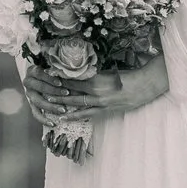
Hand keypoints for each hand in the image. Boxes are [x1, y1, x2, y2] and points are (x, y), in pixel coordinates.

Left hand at [23, 56, 169, 123]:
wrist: (144, 87)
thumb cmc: (127, 75)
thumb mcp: (108, 70)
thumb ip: (93, 73)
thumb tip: (79, 71)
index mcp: (96, 79)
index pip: (72, 79)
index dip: (59, 78)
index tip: (47, 75)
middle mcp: (95, 92)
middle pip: (71, 93)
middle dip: (56, 93)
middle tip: (43, 92)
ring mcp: (99, 103)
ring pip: (76, 104)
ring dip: (63, 105)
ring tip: (50, 106)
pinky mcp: (104, 110)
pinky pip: (87, 114)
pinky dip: (75, 115)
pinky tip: (65, 117)